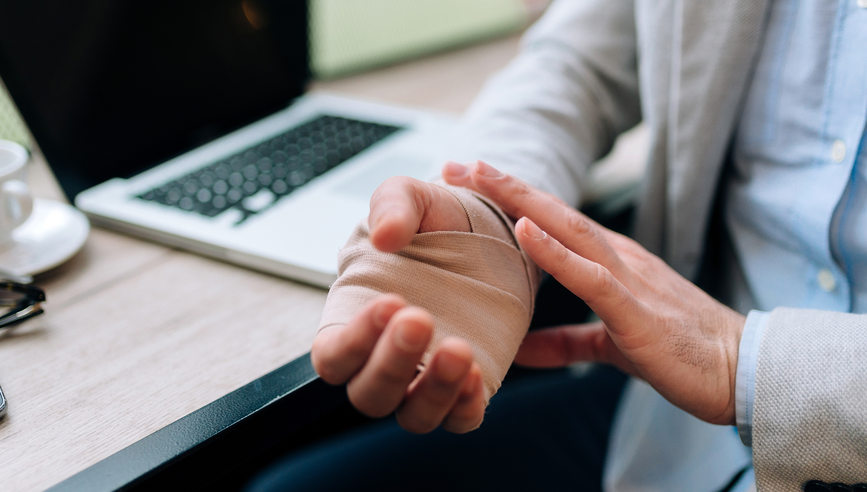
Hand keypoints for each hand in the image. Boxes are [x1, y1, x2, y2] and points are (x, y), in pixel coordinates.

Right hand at [311, 173, 485, 432]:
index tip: (388, 302)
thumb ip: (392, 207)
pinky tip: (475, 374)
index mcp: (353, 322)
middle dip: (392, 362)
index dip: (352, 340)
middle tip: (419, 318)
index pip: (333, 355)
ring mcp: (424, 379)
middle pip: (370, 393)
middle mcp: (384, 361)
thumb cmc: (431, 221)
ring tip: (458, 349)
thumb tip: (386, 234)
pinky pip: (459, 417)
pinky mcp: (464, 387)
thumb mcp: (409, 197)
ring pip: (414, 414)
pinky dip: (465, 405)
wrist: (487, 236)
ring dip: (433, 389)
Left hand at [444, 161, 745, 424]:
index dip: (512, 199)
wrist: (741, 371)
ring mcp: (629, 278)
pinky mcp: (636, 312)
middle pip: (554, 212)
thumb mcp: (609, 346)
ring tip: (480, 176)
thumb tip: (521, 351)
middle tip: (458, 163)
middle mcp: (618, 258)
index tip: (471, 181)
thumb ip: (566, 342)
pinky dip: (554, 251)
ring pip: (568, 229)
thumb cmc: (679, 351)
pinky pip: (590, 276)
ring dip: (521, 201)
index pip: (555, 221)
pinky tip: (523, 229)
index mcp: (612, 263)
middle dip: (505, 186)